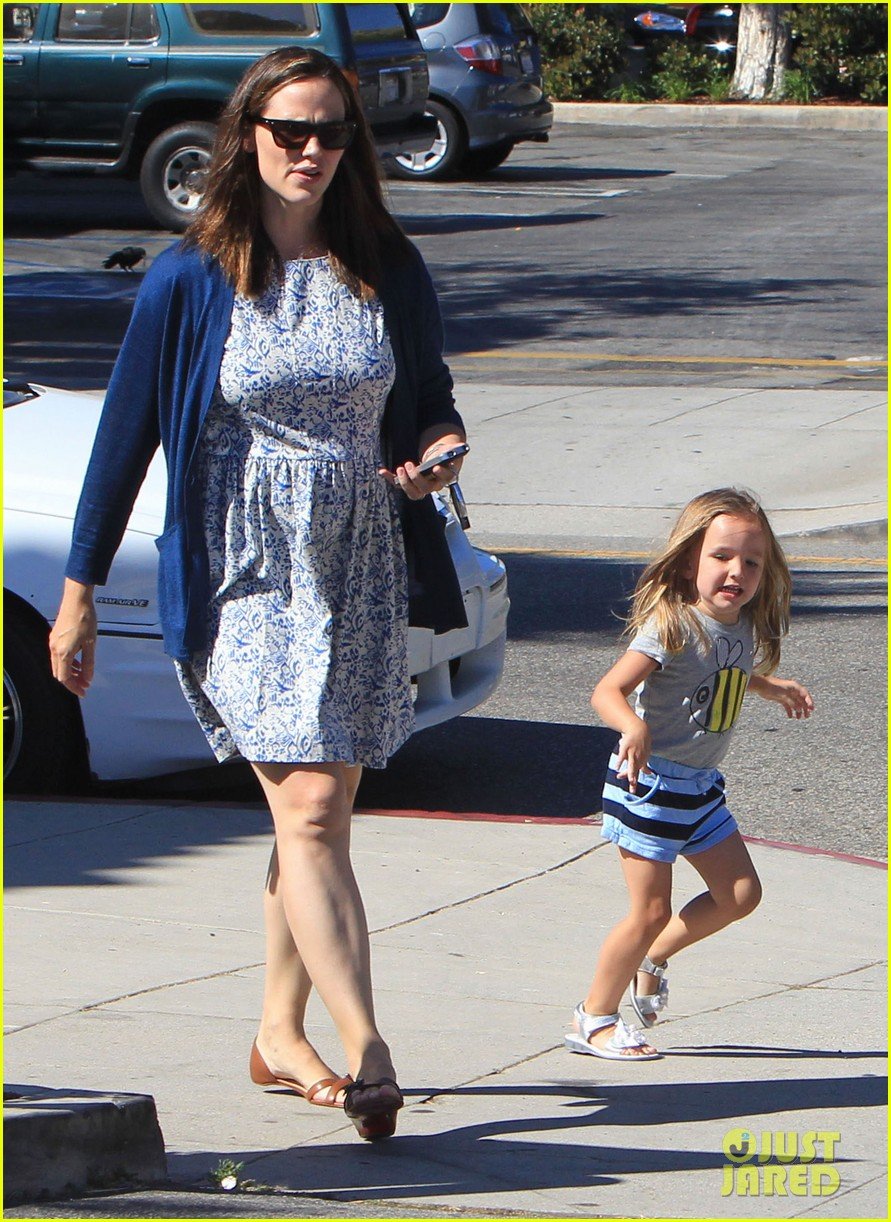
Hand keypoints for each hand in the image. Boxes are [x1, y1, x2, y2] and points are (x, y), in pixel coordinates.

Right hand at [49, 582, 96, 697]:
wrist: (76, 600)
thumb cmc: (85, 618)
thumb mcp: (90, 643)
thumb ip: (89, 663)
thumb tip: (88, 678)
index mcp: (63, 652)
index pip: (65, 678)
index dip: (74, 687)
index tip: (83, 691)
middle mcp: (54, 649)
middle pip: (60, 673)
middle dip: (72, 682)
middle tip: (84, 685)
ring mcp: (53, 643)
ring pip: (58, 665)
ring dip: (70, 672)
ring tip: (84, 675)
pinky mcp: (55, 637)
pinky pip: (58, 656)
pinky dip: (68, 663)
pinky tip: (78, 663)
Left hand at [379, 447, 463, 501]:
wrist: (437, 461)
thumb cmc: (444, 457)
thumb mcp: (451, 451)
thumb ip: (457, 448)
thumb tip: (461, 446)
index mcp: (446, 477)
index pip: (446, 479)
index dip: (441, 475)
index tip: (436, 468)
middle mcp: (433, 486)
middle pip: (425, 489)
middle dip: (416, 478)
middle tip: (409, 464)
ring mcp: (420, 488)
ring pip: (413, 493)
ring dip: (405, 483)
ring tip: (400, 469)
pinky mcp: (409, 485)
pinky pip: (399, 486)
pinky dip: (390, 479)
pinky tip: (382, 471)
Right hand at [616, 720, 651, 793]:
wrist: (639, 730)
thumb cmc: (641, 744)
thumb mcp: (645, 756)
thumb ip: (644, 766)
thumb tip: (649, 773)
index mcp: (641, 762)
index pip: (636, 774)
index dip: (634, 782)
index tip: (632, 791)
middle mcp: (637, 759)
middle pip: (634, 771)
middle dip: (633, 778)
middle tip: (632, 787)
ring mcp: (632, 753)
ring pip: (631, 764)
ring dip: (630, 772)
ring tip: (630, 779)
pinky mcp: (626, 747)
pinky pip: (622, 755)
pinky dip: (620, 761)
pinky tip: (616, 767)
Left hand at [753, 676, 814, 719]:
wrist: (761, 686)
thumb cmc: (773, 687)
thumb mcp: (784, 695)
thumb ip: (792, 702)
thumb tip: (800, 709)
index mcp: (794, 687)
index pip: (805, 694)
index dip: (809, 701)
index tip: (811, 709)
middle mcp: (792, 691)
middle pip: (801, 700)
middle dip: (805, 708)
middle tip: (807, 716)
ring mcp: (786, 695)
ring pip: (795, 703)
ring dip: (798, 711)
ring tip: (799, 718)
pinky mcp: (781, 698)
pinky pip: (787, 706)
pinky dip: (789, 711)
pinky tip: (790, 716)